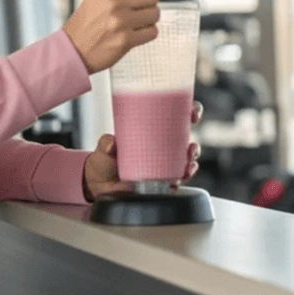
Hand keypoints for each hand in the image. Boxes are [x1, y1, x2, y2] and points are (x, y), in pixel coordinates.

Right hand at [63, 0, 159, 73]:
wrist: (75, 48)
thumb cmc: (87, 21)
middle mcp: (113, 2)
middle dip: (149, 0)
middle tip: (141, 5)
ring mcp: (120, 22)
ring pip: (155, 13)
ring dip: (148, 17)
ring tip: (136, 20)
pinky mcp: (127, 40)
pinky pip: (153, 31)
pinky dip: (146, 32)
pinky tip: (135, 31)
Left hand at [82, 101, 204, 201]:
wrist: (99, 183)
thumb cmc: (104, 159)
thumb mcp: (104, 146)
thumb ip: (106, 142)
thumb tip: (112, 144)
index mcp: (151, 131)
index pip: (175, 117)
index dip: (189, 112)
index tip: (192, 113)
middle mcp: (160, 146)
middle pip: (186, 142)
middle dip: (194, 144)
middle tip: (190, 146)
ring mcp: (162, 164)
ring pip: (185, 162)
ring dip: (191, 163)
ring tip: (187, 165)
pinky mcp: (160, 180)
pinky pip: (177, 179)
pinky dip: (182, 178)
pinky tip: (180, 178)